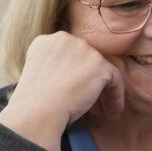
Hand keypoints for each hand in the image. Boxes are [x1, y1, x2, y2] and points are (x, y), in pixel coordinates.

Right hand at [0, 32, 123, 150]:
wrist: (37, 110)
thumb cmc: (35, 102)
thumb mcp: (41, 76)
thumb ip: (56, 68)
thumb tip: (73, 78)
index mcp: (46, 42)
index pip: (71, 56)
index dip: (75, 76)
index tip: (76, 93)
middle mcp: (65, 39)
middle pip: (87, 61)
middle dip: (91, 83)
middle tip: (93, 105)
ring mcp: (83, 49)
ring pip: (101, 71)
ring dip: (104, 92)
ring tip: (103, 111)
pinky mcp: (99, 63)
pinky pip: (115, 79)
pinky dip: (116, 95)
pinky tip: (112, 111)